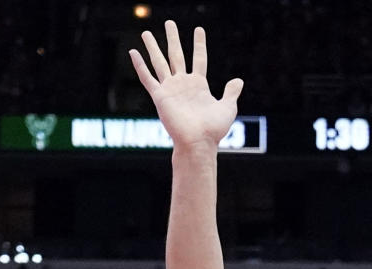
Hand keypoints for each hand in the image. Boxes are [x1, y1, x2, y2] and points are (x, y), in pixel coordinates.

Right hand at [130, 21, 242, 148]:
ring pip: (159, 62)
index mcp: (199, 85)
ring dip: (153, 47)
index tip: (199, 29)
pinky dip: (139, 66)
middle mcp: (183, 84)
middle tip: (170, 23)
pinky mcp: (160, 97)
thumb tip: (239, 80)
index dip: (199, 44)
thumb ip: (231, 93)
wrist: (198, 142)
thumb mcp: (227, 108)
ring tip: (146, 32)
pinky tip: (133, 52)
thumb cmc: (213, 129)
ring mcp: (170, 89)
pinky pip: (147, 78)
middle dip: (173, 39)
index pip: (199, 59)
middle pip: (177, 55)